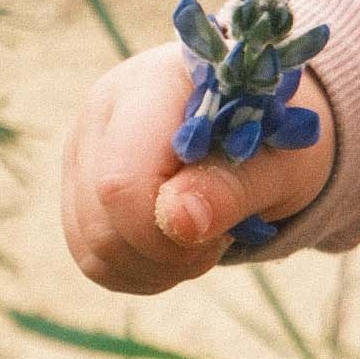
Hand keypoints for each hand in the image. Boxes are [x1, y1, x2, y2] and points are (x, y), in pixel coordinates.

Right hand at [60, 42, 334, 296]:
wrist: (264, 129)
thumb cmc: (277, 140)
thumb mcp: (280, 164)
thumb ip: (233, 188)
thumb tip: (179, 221)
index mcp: (153, 87)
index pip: (123, 182)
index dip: (167, 230)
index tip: (223, 231)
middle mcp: (102, 113)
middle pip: (104, 223)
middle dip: (171, 254)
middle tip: (224, 233)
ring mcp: (82, 151)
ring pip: (94, 248)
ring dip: (160, 266)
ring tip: (206, 235)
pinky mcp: (79, 189)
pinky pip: (94, 260)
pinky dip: (143, 271)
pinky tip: (179, 246)